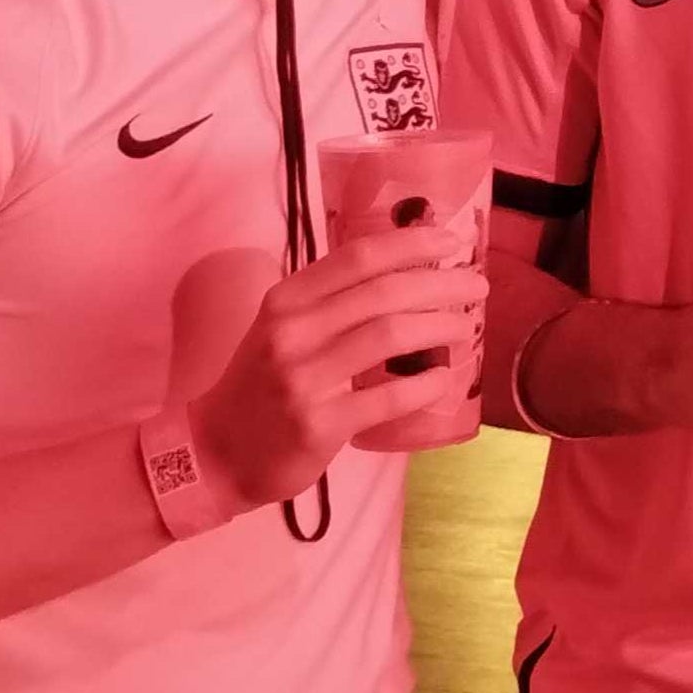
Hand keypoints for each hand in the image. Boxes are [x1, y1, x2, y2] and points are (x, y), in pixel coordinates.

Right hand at [190, 226, 488, 510]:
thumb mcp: (282, 329)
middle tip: (477, 286)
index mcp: (286, 300)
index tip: (451, 239)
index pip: (358, 257)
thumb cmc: (261, 384)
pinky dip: (425, 385)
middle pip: (385, 292)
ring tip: (466, 327)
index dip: (411, 243)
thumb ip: (331, 301)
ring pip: (391, 335)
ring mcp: (304, 378)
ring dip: (441, 325)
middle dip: (442, 283)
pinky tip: (443, 379)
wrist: (215, 453)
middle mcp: (292, 332)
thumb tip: (409, 271)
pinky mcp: (319, 424)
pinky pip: (389, 397)